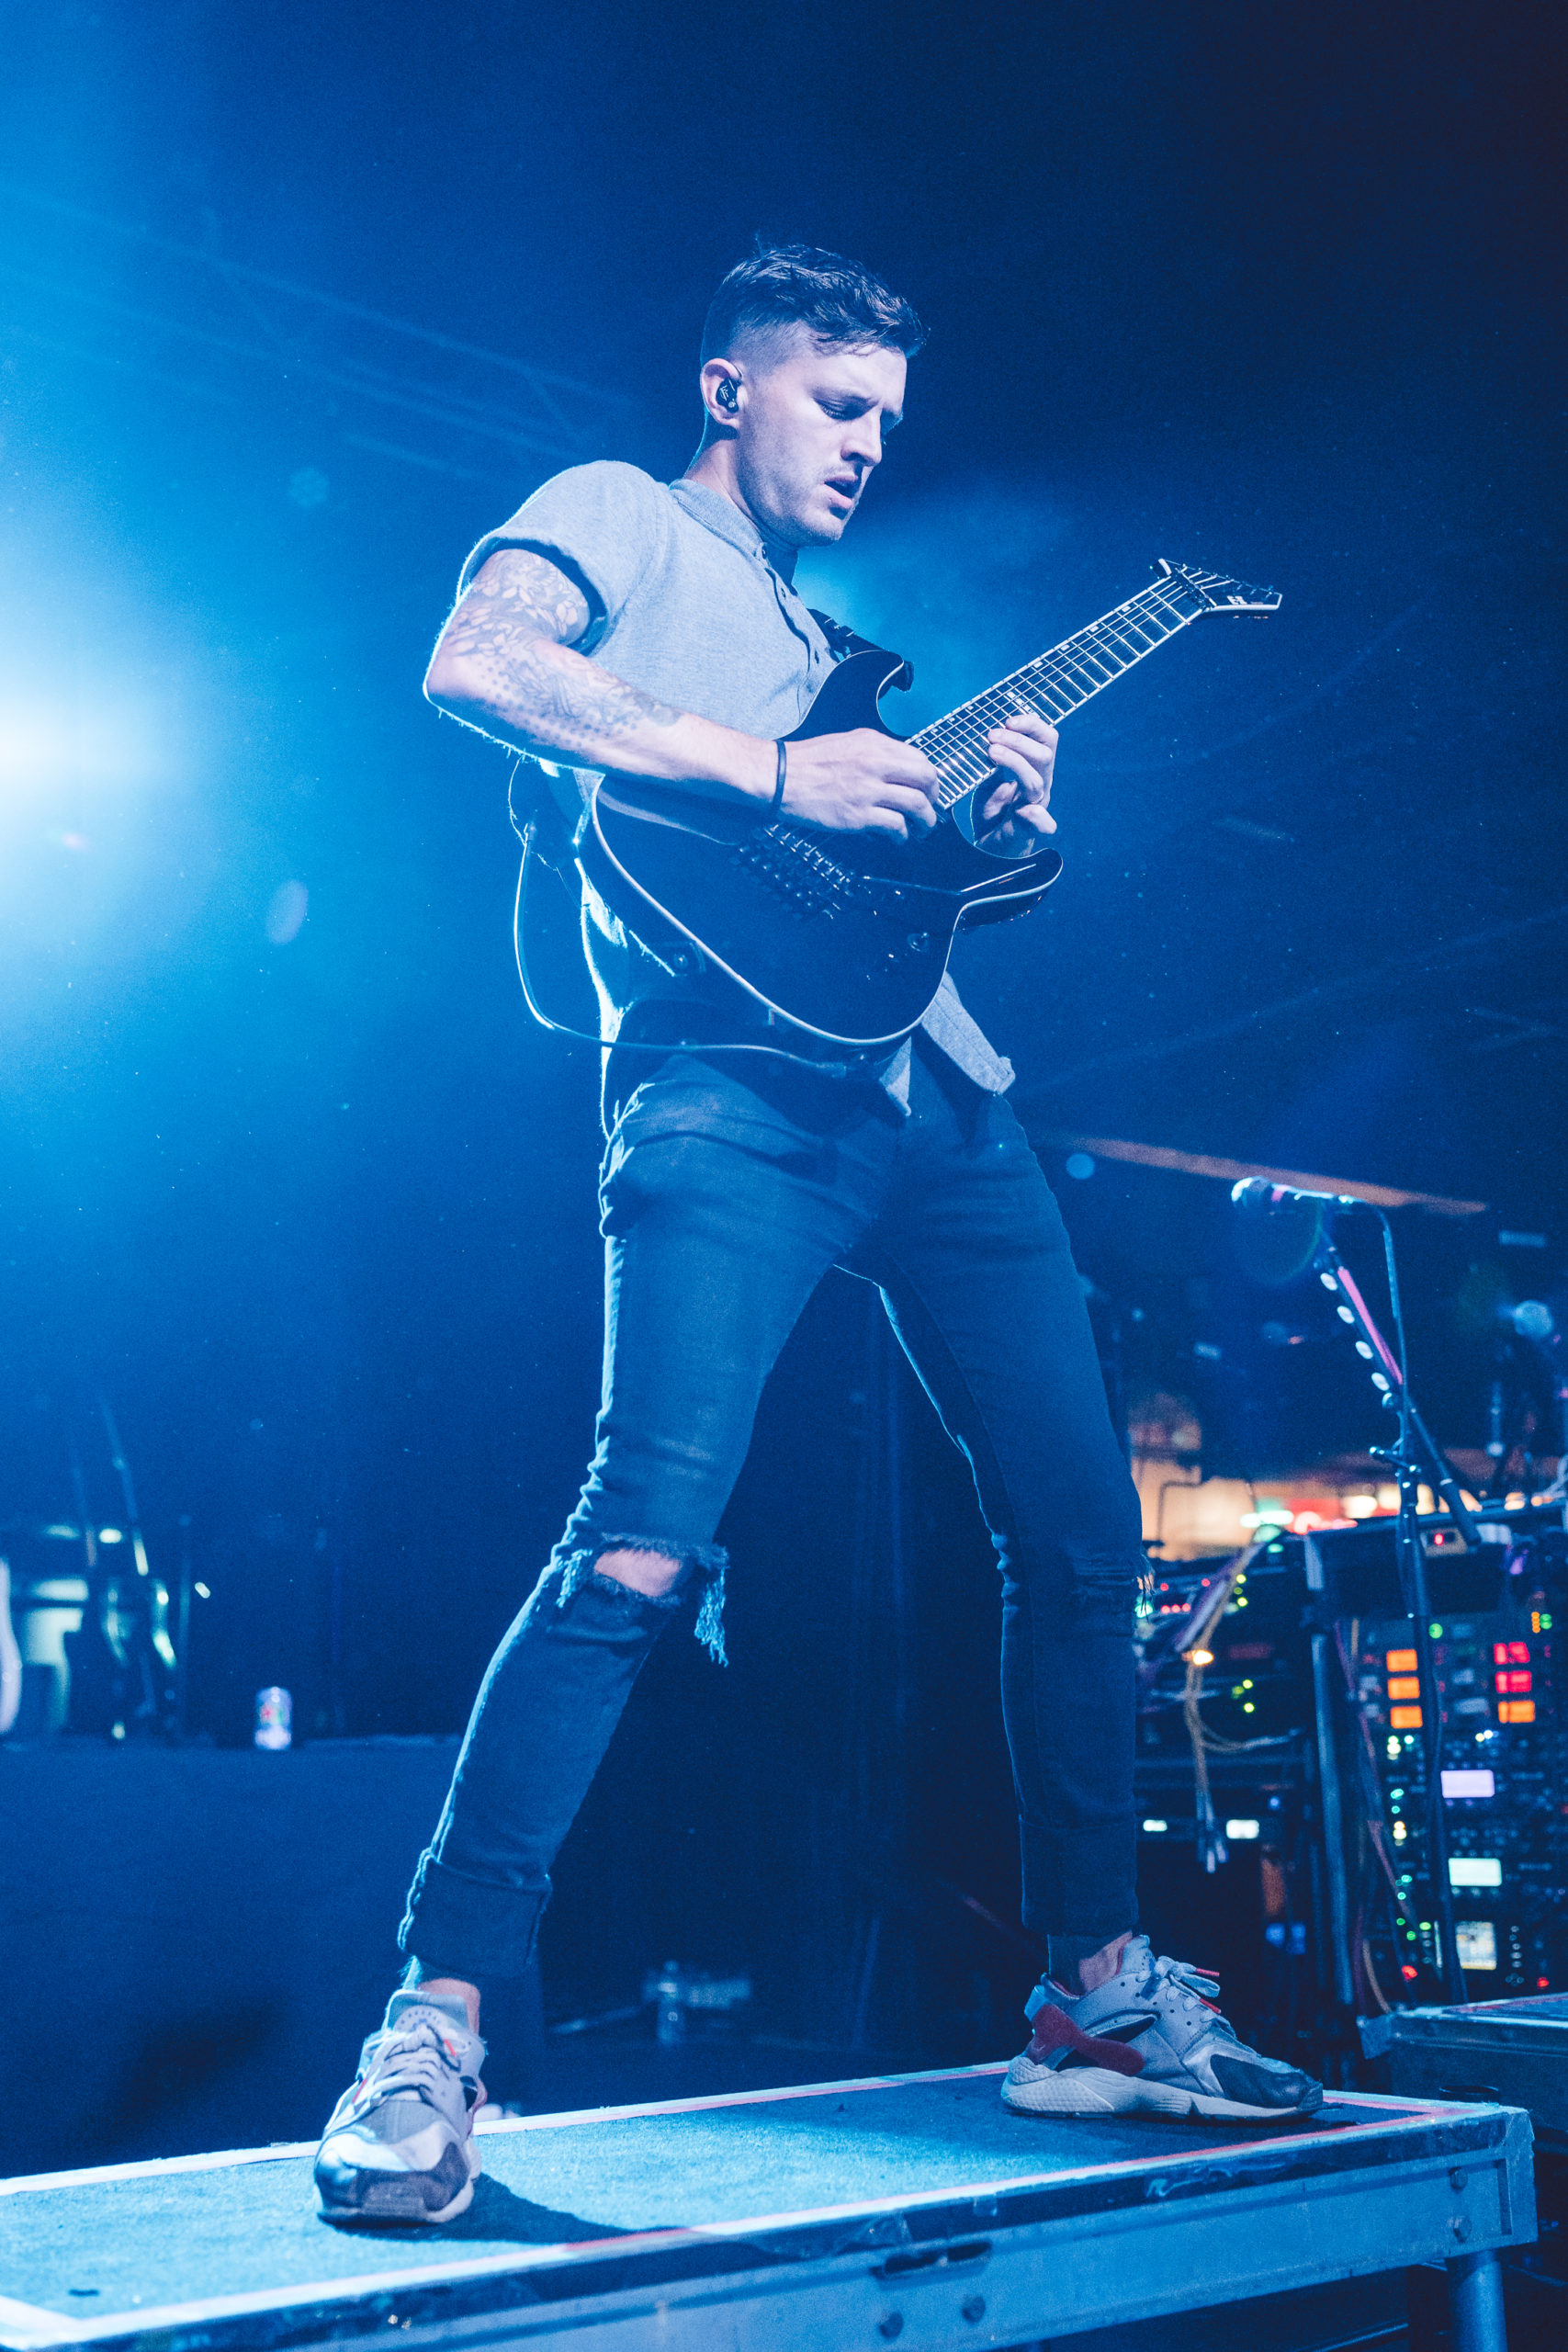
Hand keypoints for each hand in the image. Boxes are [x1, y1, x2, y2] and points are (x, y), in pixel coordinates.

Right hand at [779, 728, 940, 838]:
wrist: (780, 777)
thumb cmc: (807, 762)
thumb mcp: (847, 744)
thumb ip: (874, 753)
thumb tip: (898, 769)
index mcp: (874, 744)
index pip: (920, 759)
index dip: (930, 779)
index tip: (929, 791)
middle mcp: (876, 763)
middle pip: (926, 780)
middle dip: (934, 799)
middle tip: (930, 810)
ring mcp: (869, 790)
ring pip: (917, 805)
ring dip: (925, 822)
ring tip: (921, 830)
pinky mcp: (859, 815)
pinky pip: (896, 826)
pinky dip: (902, 835)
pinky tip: (898, 838)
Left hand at [973, 707, 1057, 857]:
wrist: (991, 849)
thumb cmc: (993, 812)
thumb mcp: (989, 779)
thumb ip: (994, 759)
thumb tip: (987, 732)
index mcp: (1033, 769)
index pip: (1045, 739)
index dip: (1031, 725)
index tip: (1008, 720)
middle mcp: (1039, 785)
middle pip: (1045, 755)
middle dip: (1018, 741)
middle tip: (991, 737)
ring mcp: (1035, 806)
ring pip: (1036, 780)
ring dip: (1015, 762)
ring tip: (991, 753)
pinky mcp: (1028, 830)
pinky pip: (1041, 823)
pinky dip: (1037, 817)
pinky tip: (1026, 812)